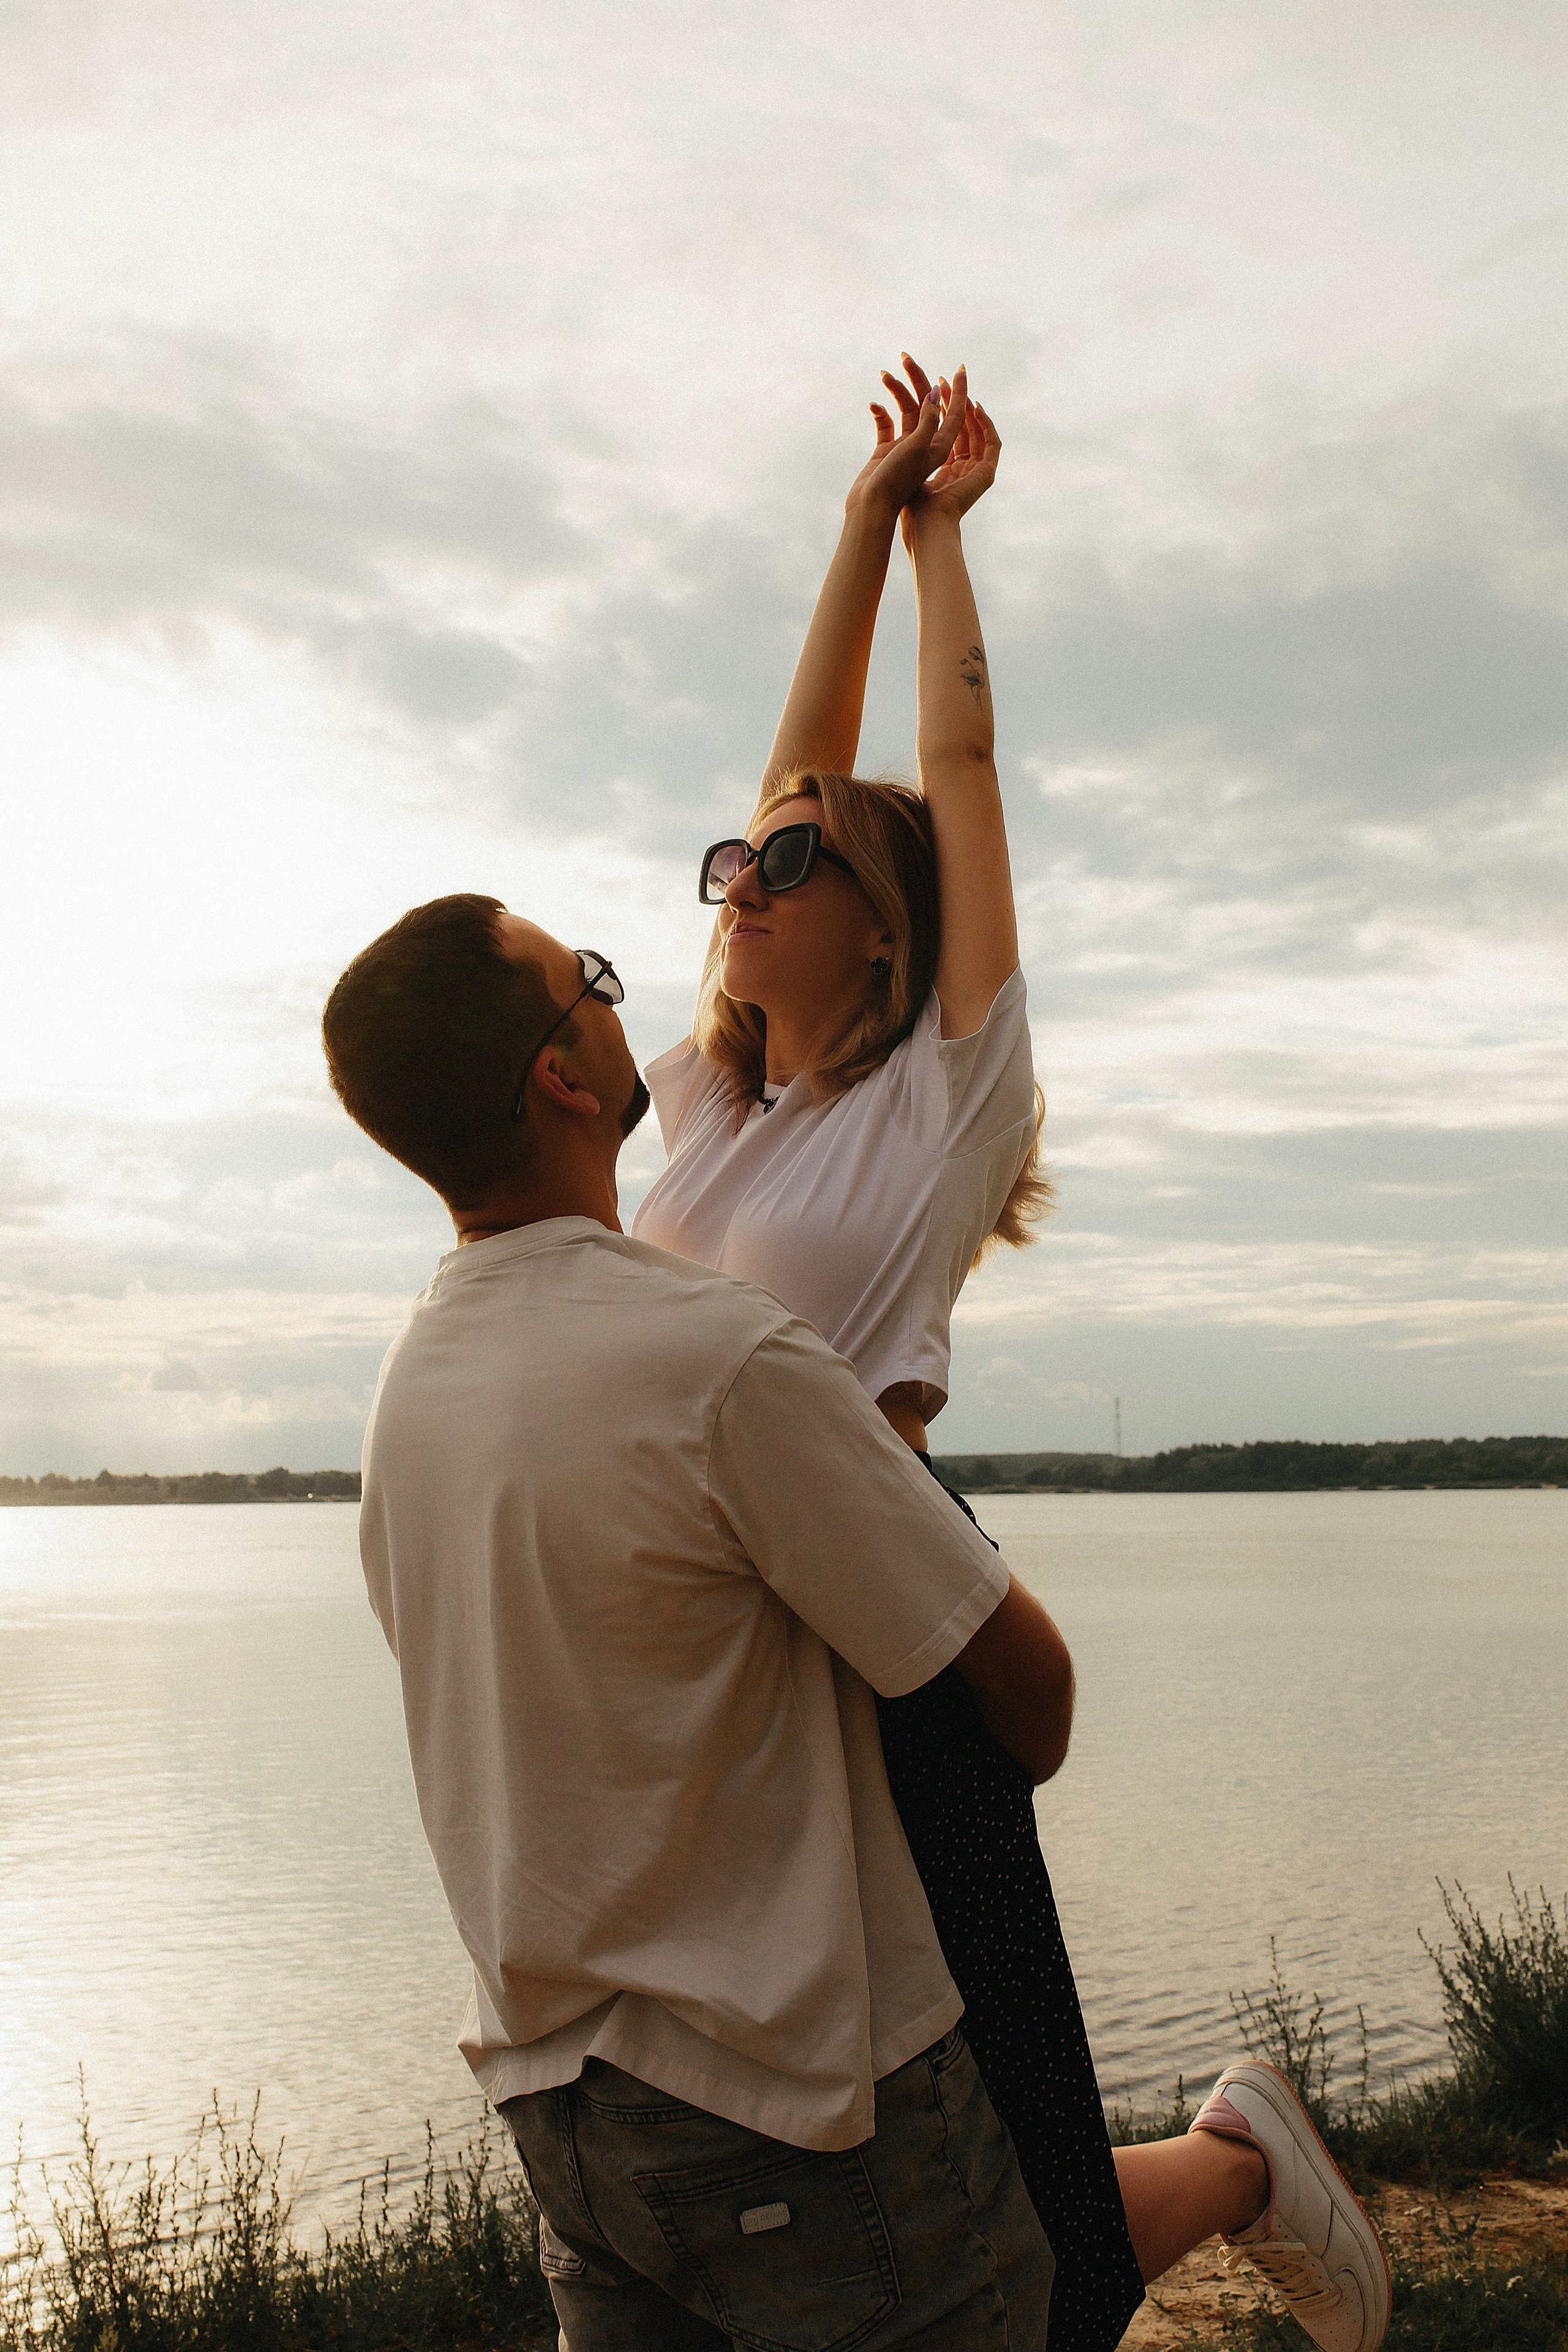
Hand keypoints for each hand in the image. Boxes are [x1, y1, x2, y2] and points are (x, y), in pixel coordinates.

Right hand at [843, 352, 967, 525]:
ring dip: (897, 392)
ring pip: (905, 412)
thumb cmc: (896, 482)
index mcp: (938, 446)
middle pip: (926, 405)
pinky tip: (874, 405)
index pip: (953, 412)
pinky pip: (887, 426)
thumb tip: (935, 392)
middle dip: (918, 380)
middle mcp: (924, 445)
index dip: (958, 390)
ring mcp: (905, 448)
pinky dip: (882, 414)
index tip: (960, 368)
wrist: (871, 509)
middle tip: (906, 357)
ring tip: (885, 375)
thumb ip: (927, 420)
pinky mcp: (886, 453)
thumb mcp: (917, 448)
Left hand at [895, 372, 1000, 548]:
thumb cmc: (906, 500)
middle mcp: (957, 466)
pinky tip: (976, 407)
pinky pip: (992, 444)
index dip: (942, 405)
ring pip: (976, 431)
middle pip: (959, 426)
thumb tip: (922, 399)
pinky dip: (987, 425)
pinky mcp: (985, 474)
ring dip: (968, 407)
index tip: (937, 381)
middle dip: (953, 399)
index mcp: (939, 464)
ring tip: (959, 385)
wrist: (922, 523)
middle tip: (945, 376)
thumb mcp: (909, 455)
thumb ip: (918, 428)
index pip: (945, 429)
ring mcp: (974, 471)